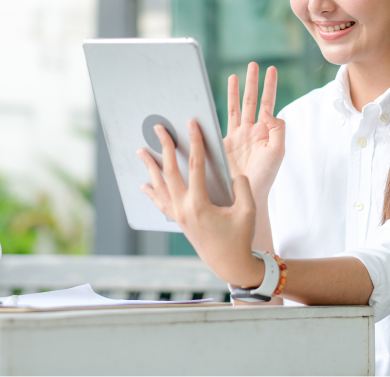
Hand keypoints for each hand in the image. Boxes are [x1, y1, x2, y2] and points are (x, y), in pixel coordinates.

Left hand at [137, 121, 264, 286]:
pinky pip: (160, 204)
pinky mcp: (179, 222)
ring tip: (141, 151)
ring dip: (150, 167)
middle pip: (170, 172)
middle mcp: (184, 209)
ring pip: (159, 187)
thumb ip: (242, 186)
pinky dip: (151, 193)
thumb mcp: (248, 210)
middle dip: (164, 147)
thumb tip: (231, 173)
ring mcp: (178, 216)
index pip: (196, 166)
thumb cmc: (240, 238)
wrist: (230, 264)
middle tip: (159, 129)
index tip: (191, 124)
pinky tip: (144, 185)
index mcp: (200, 204)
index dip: (195, 142)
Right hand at [224, 63, 284, 202]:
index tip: (271, 69)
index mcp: (265, 132)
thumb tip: (268, 110)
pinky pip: (221, 120)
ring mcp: (236, 136)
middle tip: (253, 64)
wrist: (246, 194)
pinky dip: (218, 108)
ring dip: (236, 91)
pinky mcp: (222, 142)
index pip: (268, 103)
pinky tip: (213, 97)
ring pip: (236, 107)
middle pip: (252, 100)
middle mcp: (251, 131)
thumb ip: (276, 129)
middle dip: (252, 82)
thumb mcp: (277, 151)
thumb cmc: (264, 176)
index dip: (269, 86)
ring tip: (235, 75)